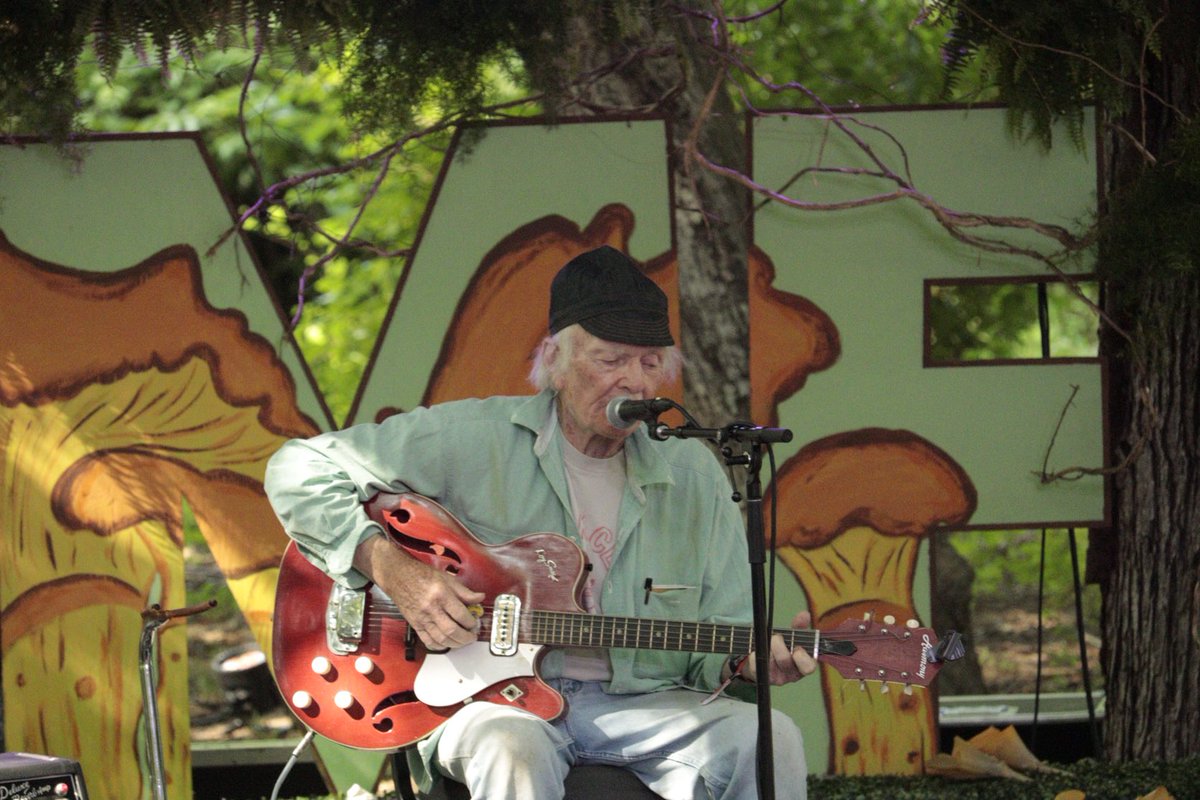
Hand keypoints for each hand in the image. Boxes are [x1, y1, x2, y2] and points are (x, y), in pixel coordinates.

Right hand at [353, 534, 484, 649]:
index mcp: (441, 594)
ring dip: (455, 643)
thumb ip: (464, 591)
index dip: (471, 622)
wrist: (399, 577)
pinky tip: (447, 643)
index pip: (460, 614)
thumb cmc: (422, 576)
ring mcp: (422, 618)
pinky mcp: (415, 624)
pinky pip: (428, 640)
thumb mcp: (447, 578)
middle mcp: (431, 608)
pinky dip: (440, 645)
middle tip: (472, 636)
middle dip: (466, 637)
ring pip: (441, 638)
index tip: (475, 623)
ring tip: (463, 641)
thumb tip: (480, 598)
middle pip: (451, 630)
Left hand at [741, 610, 817, 684]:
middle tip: (776, 636)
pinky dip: (755, 652)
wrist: (765, 660)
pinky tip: (757, 648)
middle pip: (785, 661)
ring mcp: (776, 677)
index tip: (796, 647)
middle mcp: (791, 674)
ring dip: (767, 646)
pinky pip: (756, 663)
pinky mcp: (762, 676)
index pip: (808, 667)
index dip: (802, 657)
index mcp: (803, 665)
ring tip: (768, 640)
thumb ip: (799, 626)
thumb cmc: (784, 648)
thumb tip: (805, 615)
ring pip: (770, 662)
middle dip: (778, 645)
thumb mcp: (793, 637)